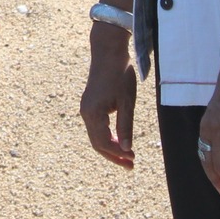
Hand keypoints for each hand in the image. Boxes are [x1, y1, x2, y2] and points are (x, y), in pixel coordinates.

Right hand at [79, 28, 137, 168]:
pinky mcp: (90, 105)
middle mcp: (86, 113)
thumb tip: (127, 149)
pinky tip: (119, 140)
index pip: (104, 143)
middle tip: (131, 166)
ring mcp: (86, 109)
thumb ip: (126, 126)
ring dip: (111, 147)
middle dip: (114, 155)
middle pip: (97, 143)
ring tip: (127, 156)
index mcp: (93, 113)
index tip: (133, 160)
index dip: (118, 154)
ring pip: (96, 136)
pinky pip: (96, 127)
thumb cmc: (119, 75)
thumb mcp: (127, 102)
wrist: (108, 52)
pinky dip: (107, 137)